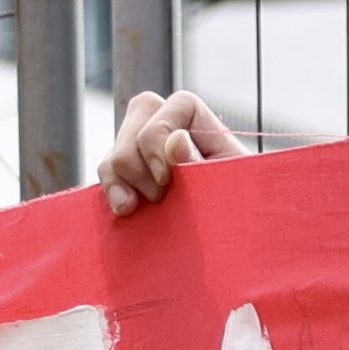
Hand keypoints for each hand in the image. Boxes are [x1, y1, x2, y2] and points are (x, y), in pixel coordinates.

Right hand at [93, 90, 233, 205]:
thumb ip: (200, 164)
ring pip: (118, 146)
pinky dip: (111, 189)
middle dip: (137, 158)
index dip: (161, 135)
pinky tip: (125, 209)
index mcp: (207, 127)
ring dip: (122, 179)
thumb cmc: (240, 211)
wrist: (235, 245)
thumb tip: (175, 139)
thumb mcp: (228, 188)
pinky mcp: (133, 179)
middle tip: (159, 194)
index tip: (167, 177)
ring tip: (138, 207)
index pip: (178, 104)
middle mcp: (174, 131)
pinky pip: (108, 171)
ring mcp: (149, 153)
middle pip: (138, 115)